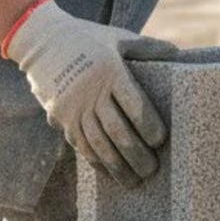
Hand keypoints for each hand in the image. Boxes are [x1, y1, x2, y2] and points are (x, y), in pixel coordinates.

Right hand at [3, 0, 178, 184]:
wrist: (41, 40)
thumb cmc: (88, 39)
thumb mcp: (118, 38)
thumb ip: (148, 48)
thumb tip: (178, 54)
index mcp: (111, 72)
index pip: (134, 105)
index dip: (149, 126)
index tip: (161, 140)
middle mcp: (91, 92)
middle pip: (118, 131)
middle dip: (136, 154)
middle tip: (153, 170)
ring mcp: (74, 107)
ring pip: (98, 144)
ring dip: (117, 166)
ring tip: (135, 181)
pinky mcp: (61, 117)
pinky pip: (80, 145)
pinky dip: (96, 162)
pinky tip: (110, 173)